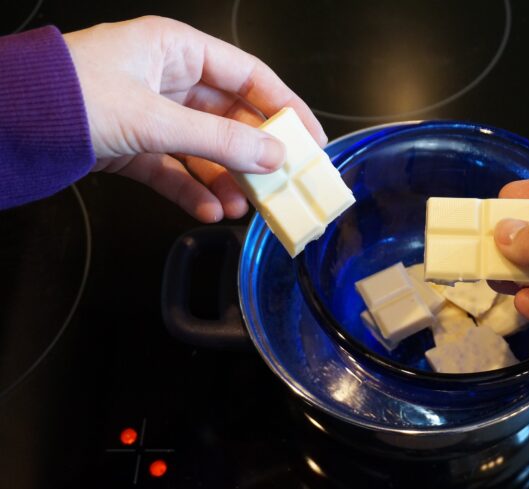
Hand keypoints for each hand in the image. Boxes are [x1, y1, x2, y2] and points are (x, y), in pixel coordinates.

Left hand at [63, 16, 326, 221]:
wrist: (3, 127)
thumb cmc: (71, 98)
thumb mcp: (154, 120)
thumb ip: (220, 141)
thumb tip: (275, 157)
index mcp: (176, 50)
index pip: (249, 76)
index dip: (285, 108)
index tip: (311, 140)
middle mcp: (167, 78)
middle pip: (229, 118)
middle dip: (254, 155)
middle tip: (281, 185)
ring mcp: (149, 113)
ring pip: (204, 149)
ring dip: (226, 179)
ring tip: (244, 208)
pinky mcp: (131, 146)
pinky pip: (174, 170)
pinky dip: (192, 191)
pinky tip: (209, 211)